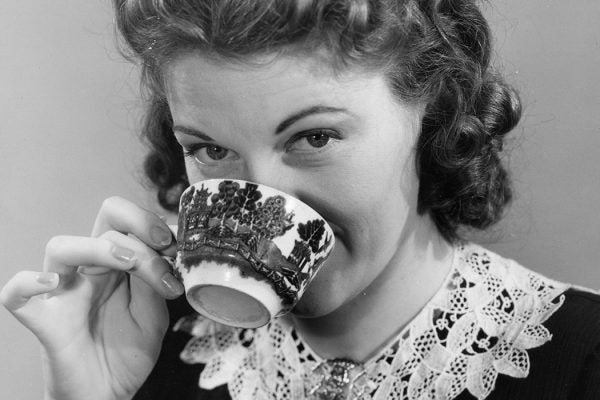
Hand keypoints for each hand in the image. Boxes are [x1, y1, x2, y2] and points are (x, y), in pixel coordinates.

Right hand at [0, 197, 183, 399]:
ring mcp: (63, 293)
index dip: (148, 222)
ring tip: (129, 264)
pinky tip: (53, 284)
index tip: (173, 245)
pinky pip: (16, 294)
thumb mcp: (154, 314)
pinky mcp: (45, 321)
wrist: (108, 393)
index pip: (124, 221)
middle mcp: (88, 270)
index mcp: (116, 265)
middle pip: (101, 223)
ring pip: (60, 247)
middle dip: (136, 227)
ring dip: (99, 247)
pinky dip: (27, 282)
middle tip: (161, 247)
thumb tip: (165, 251)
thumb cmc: (128, 352)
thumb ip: (154, 283)